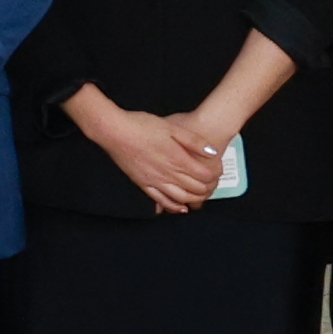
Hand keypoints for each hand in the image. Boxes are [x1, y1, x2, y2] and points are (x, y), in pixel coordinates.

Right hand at [74, 95, 218, 219]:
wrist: (114, 131)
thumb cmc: (142, 125)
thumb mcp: (172, 126)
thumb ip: (193, 141)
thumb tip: (212, 152)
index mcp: (178, 158)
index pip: (204, 175)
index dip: (215, 174)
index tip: (218, 169)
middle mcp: (168, 173)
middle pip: (196, 189)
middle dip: (208, 188)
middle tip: (212, 183)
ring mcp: (155, 181)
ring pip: (181, 198)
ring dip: (194, 199)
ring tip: (201, 196)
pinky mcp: (143, 184)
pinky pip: (161, 200)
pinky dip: (173, 206)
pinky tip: (180, 208)